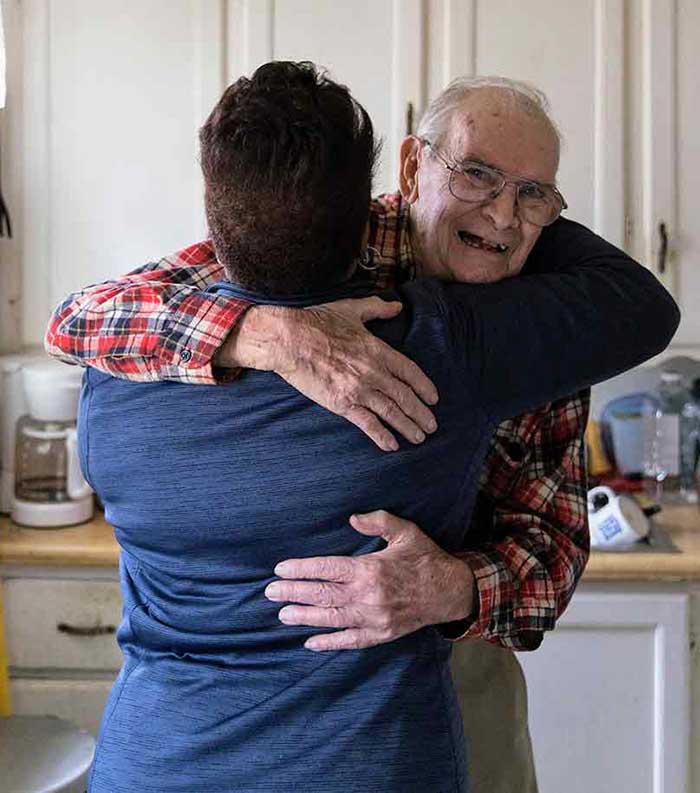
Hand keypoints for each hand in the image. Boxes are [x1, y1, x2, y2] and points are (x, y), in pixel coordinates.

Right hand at [215, 297, 438, 450]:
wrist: (290, 339)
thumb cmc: (318, 322)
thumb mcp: (352, 309)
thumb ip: (377, 308)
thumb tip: (396, 305)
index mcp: (378, 350)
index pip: (410, 372)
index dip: (425, 387)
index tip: (433, 398)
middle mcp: (374, 372)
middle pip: (406, 396)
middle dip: (421, 414)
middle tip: (431, 426)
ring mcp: (359, 389)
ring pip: (392, 412)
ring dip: (408, 427)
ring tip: (419, 438)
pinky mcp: (342, 404)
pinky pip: (368, 424)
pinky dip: (382, 436)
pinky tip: (392, 446)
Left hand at [264, 510, 476, 650]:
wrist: (451, 591)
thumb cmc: (425, 558)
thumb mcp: (406, 532)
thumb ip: (378, 521)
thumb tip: (352, 518)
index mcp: (371, 569)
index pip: (327, 569)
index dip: (302, 569)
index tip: (281, 569)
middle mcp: (368, 596)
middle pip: (323, 595)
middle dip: (293, 593)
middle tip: (270, 592)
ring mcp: (374, 618)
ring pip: (331, 619)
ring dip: (304, 617)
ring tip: (282, 615)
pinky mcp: (381, 634)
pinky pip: (351, 641)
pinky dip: (330, 643)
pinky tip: (310, 642)